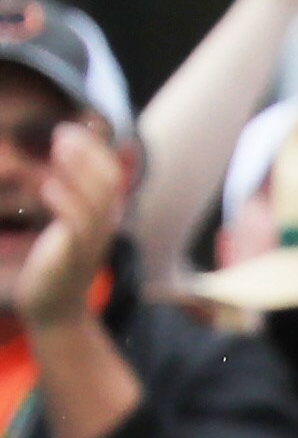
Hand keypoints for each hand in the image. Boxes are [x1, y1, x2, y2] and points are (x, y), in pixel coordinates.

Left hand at [19, 122, 127, 328]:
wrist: (55, 310)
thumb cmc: (57, 264)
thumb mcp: (68, 228)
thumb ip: (72, 200)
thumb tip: (64, 167)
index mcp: (106, 217)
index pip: (111, 175)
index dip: (94, 149)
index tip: (71, 127)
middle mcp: (105, 227)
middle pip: (108, 181)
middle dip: (87, 153)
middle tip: (62, 132)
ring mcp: (91, 242)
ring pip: (96, 199)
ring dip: (77, 170)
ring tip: (58, 148)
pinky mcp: (72, 257)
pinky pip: (76, 226)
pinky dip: (65, 203)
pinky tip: (47, 186)